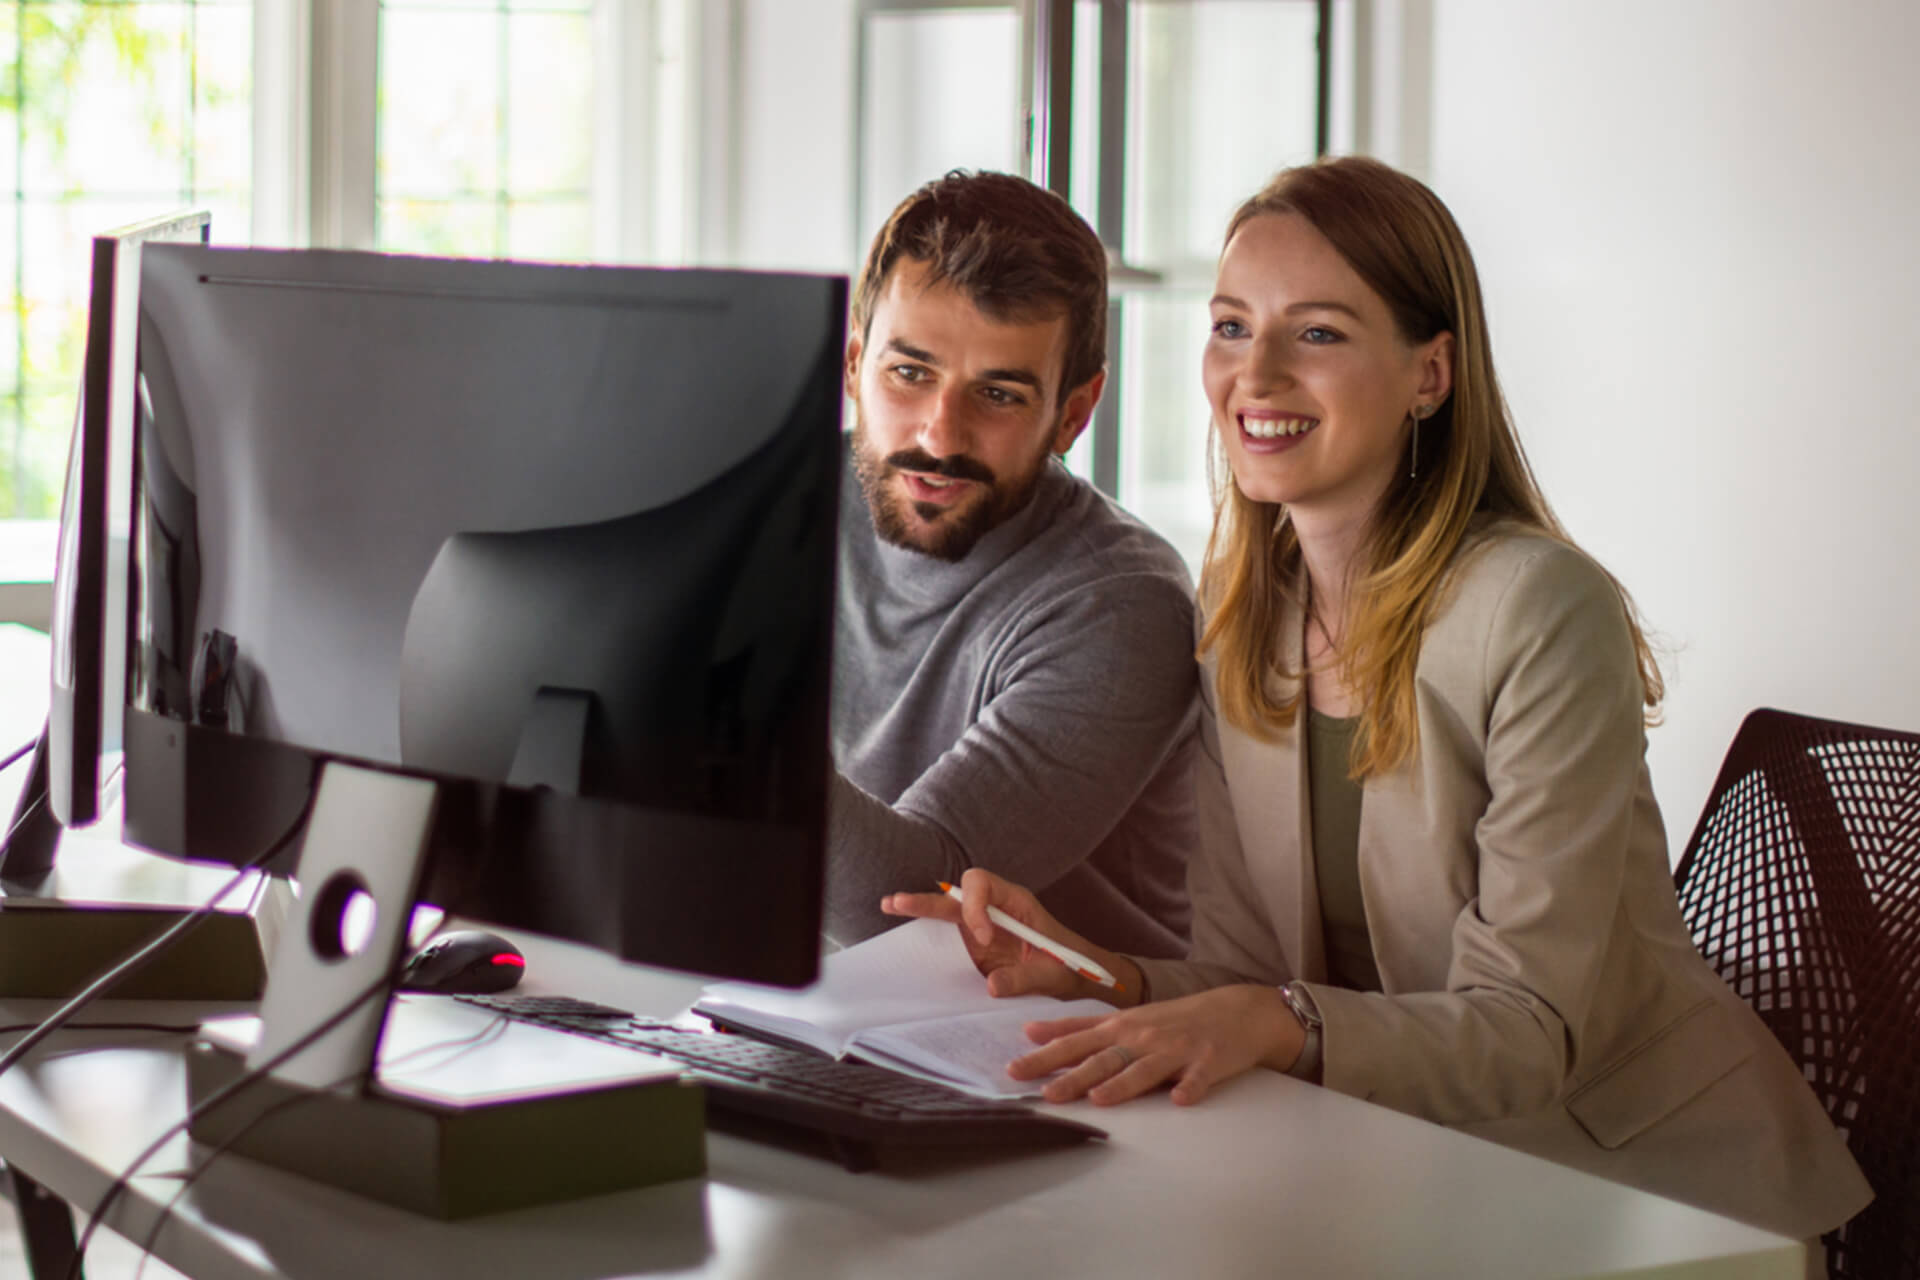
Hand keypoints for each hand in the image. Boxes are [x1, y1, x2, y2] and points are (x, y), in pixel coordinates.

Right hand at [880, 868, 1135, 1003]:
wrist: (1076, 978)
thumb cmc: (1070, 968)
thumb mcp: (1053, 974)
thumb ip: (1024, 979)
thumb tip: (991, 986)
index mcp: (1016, 903)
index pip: (984, 885)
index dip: (976, 907)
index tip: (984, 938)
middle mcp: (994, 909)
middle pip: (957, 894)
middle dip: (929, 899)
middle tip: (899, 903)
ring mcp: (982, 927)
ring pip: (947, 911)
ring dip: (920, 908)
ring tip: (889, 905)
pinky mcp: (974, 947)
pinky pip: (947, 935)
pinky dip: (926, 931)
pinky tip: (904, 932)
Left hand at [1010, 984, 1305, 1106]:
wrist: (1234, 1012)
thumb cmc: (1172, 1019)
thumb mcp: (1123, 1018)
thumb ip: (1077, 1027)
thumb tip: (1029, 1030)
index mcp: (1121, 1028)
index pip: (1075, 1042)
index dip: (1044, 1056)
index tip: (1014, 1069)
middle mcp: (1143, 1037)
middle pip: (1104, 1059)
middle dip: (1074, 1076)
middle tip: (1046, 1094)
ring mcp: (1176, 1050)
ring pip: (1146, 1069)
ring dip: (1123, 1083)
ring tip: (1100, 1098)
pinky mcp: (1208, 1062)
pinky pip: (1198, 1078)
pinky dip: (1189, 1088)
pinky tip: (1181, 1100)